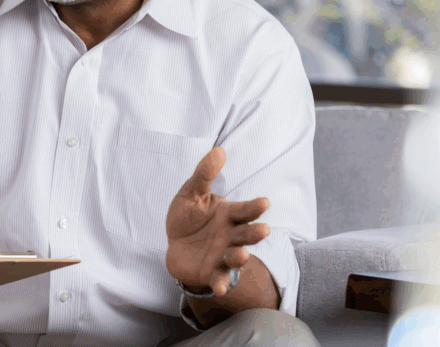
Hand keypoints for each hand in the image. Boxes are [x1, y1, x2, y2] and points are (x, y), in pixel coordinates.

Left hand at [165, 147, 271, 296]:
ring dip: (241, 256)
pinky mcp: (212, 272)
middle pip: (246, 234)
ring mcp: (223, 255)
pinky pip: (219, 279)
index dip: (255, 207)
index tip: (265, 202)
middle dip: (255, 232)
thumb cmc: (188, 217)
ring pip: (237, 257)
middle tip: (263, 230)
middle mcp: (231, 236)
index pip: (245, 210)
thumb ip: (204, 175)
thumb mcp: (191, 193)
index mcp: (229, 215)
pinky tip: (220, 288)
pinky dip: (221, 284)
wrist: (174, 244)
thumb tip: (218, 151)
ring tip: (242, 254)